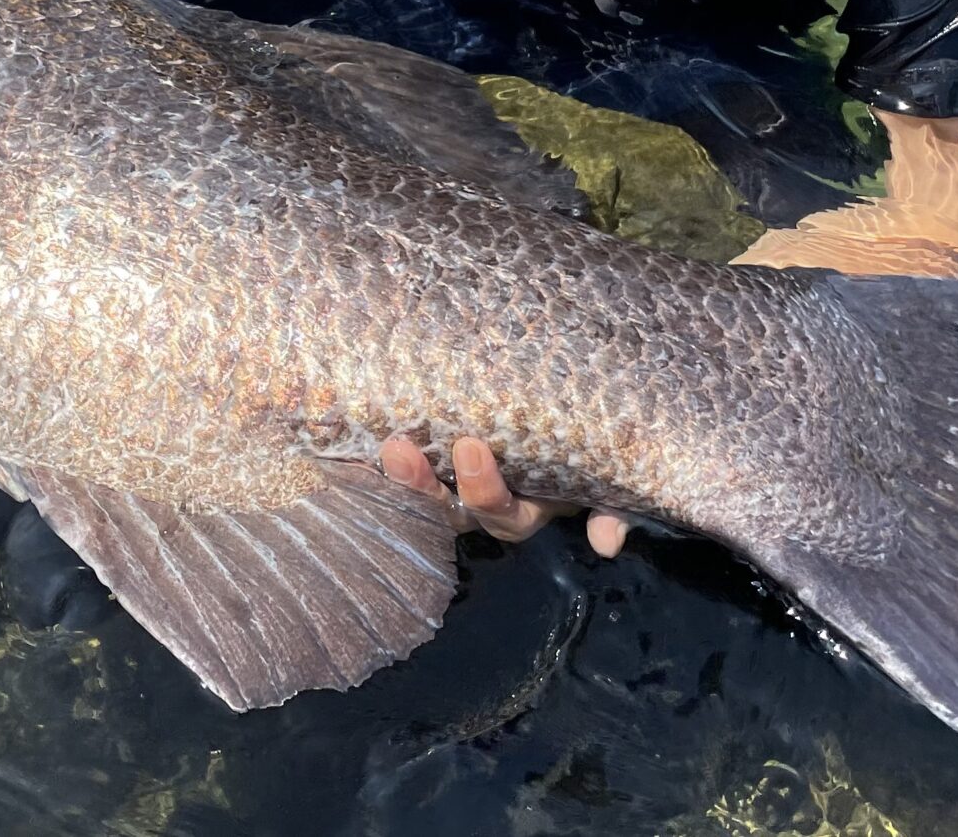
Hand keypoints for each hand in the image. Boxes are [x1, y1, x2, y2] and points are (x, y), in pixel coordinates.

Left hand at [379, 434, 629, 555]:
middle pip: (446, 509)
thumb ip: (612, 509)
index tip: (471, 448)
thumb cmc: (589, 451)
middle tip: (401, 449)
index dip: (483, 490)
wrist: (576, 415)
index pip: (501, 514)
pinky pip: (402, 471)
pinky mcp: (432, 461)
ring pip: (421, 492)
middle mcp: (483, 503)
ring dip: (397, 476)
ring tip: (380, 446)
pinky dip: (372, 463)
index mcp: (524, 508)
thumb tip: (606, 542)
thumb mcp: (608, 483)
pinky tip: (345, 442)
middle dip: (421, 485)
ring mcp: (455, 484)